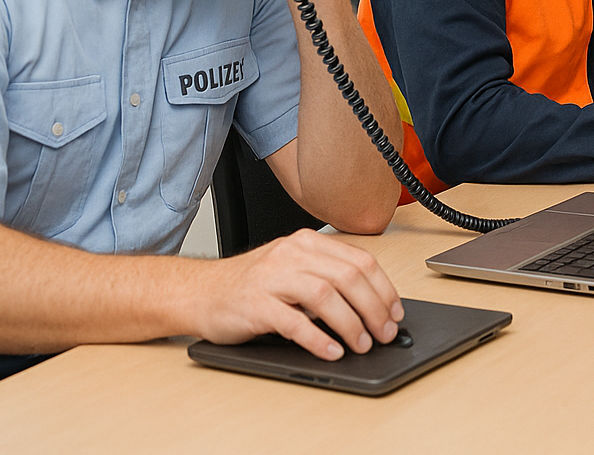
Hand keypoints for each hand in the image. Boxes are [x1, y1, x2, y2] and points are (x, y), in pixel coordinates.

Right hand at [189, 229, 402, 360]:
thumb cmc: (250, 285)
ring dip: (350, 323)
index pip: (360, 261)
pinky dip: (317, 338)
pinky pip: (293, 322)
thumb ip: (328, 278)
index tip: (395, 312)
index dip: (384, 289)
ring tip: (361, 344)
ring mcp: (272, 278)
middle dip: (374, 308)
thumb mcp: (293, 270)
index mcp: (308, 243)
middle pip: (348, 277)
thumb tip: (374, 307)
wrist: (198, 292)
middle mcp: (292, 255)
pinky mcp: (254, 304)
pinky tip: (331, 351)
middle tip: (384, 333)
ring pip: (325, 296)